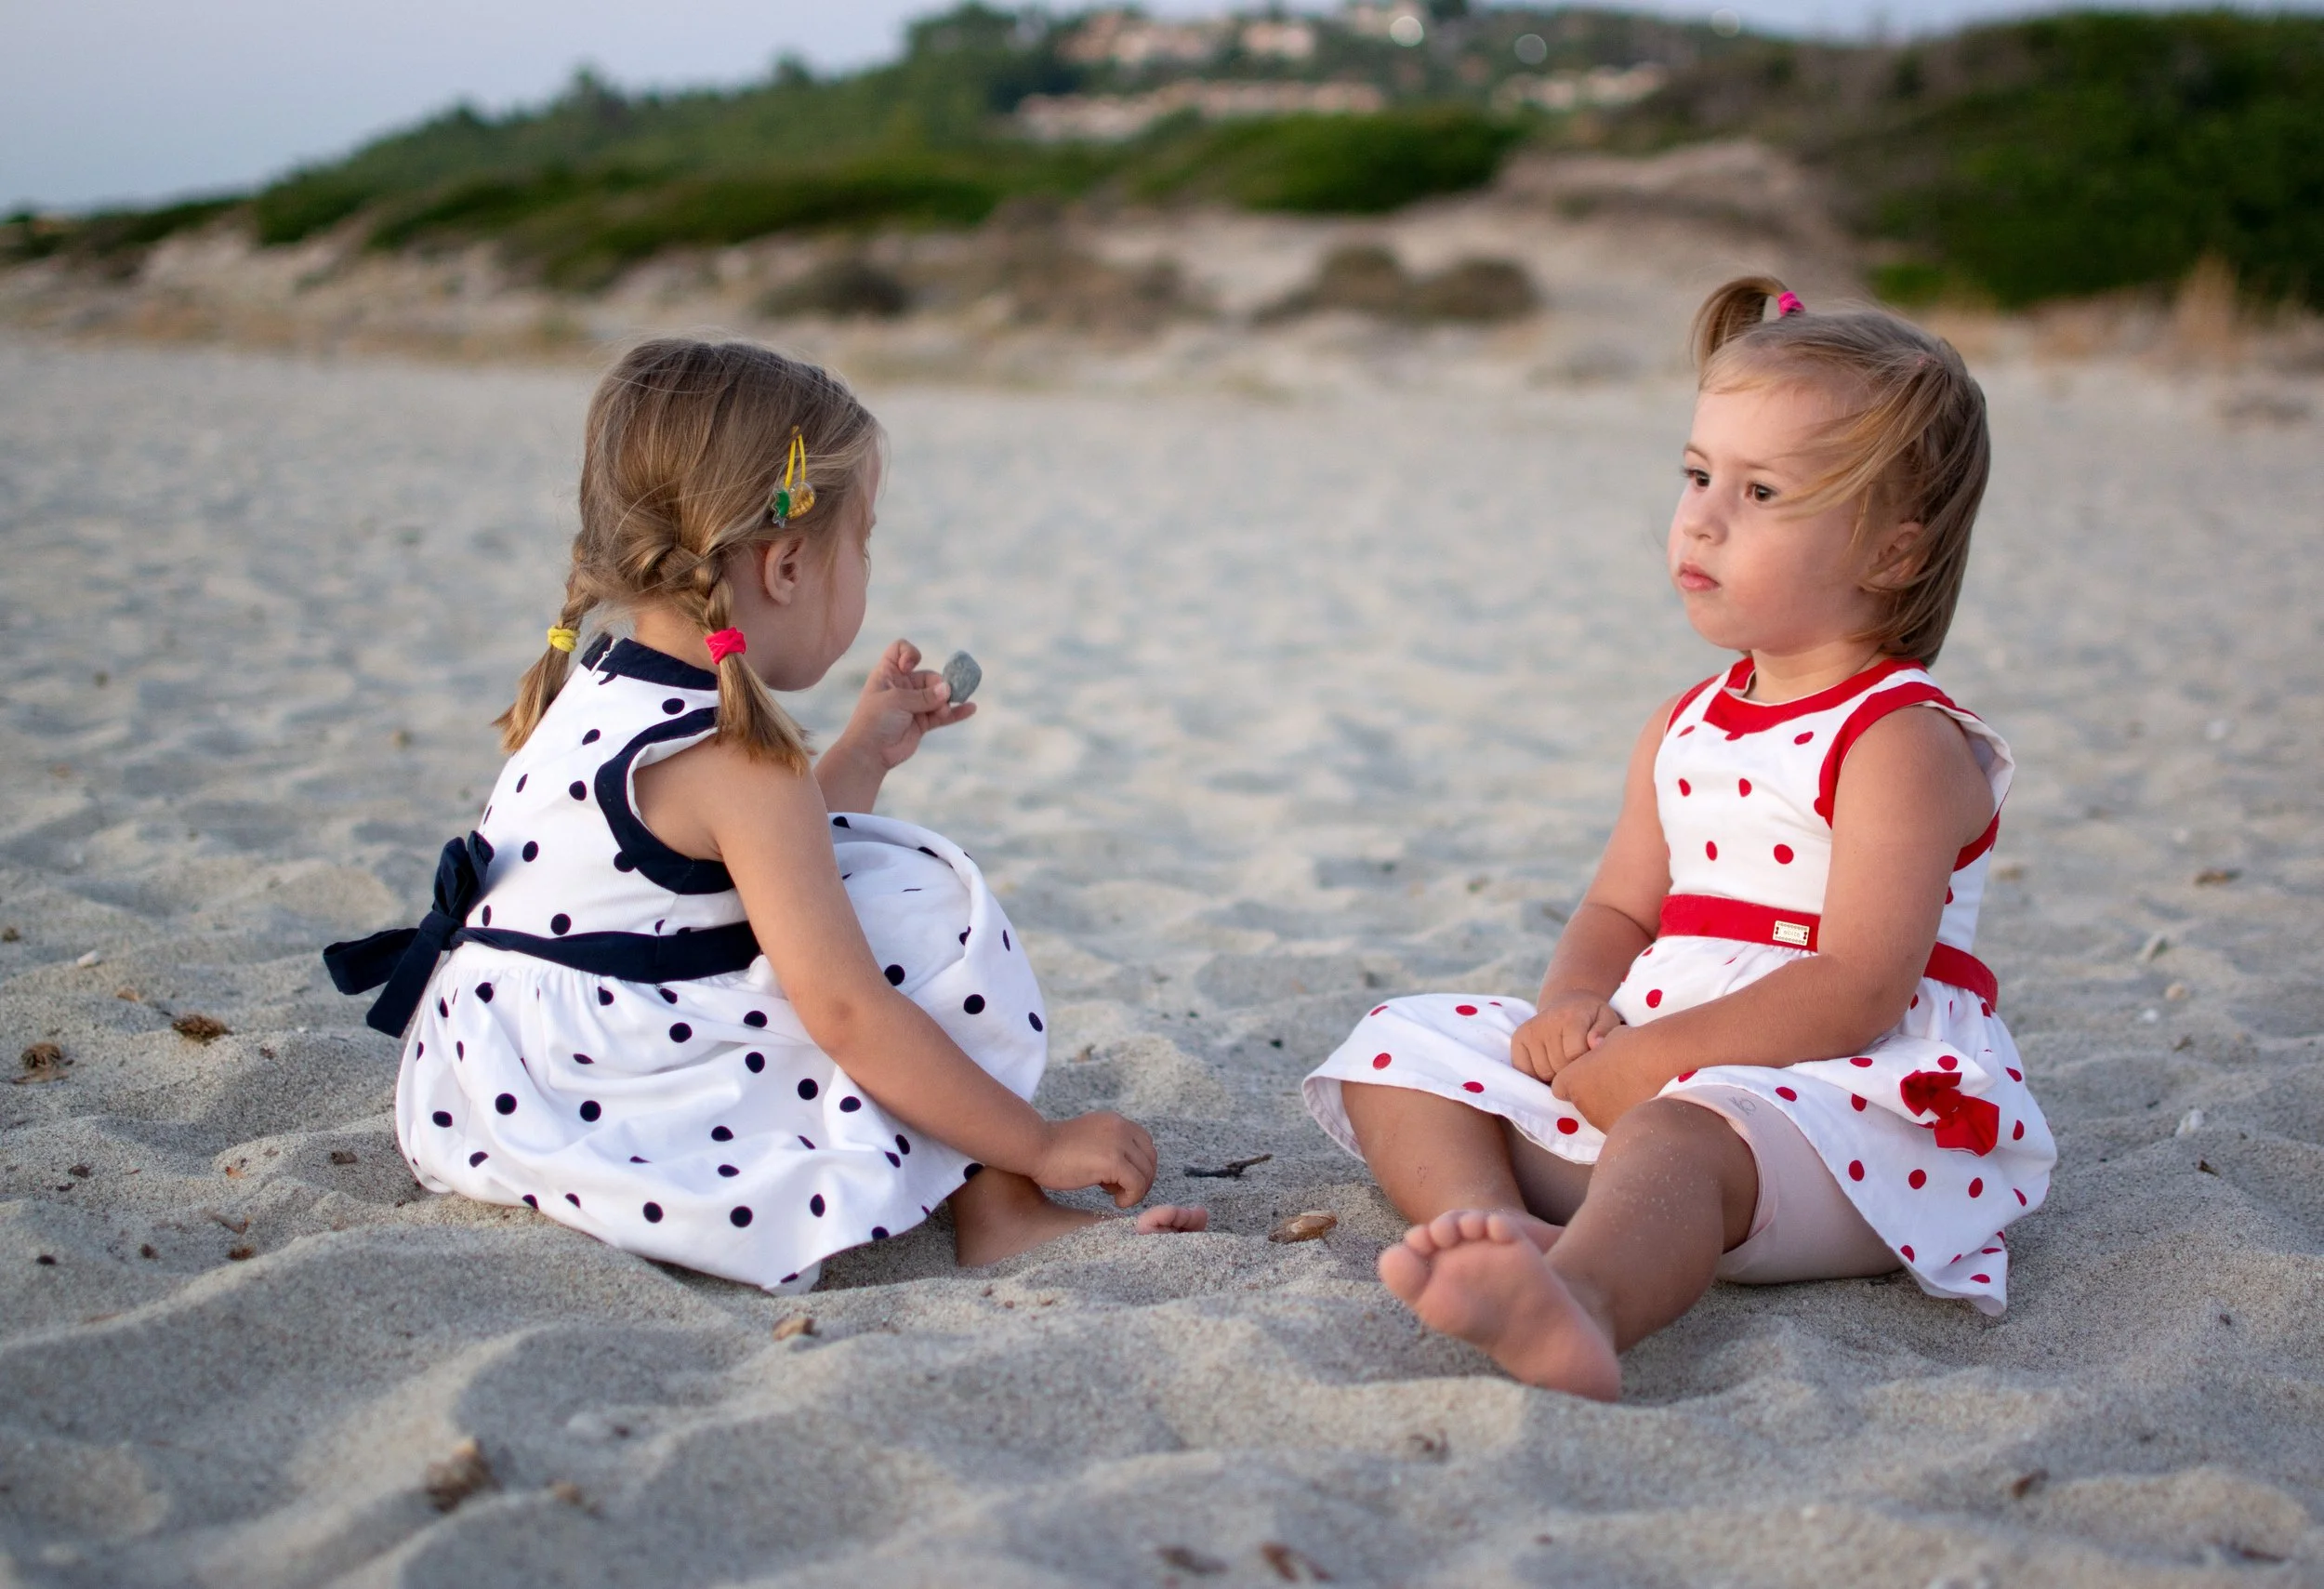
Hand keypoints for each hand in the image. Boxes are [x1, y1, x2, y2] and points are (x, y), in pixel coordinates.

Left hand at [833, 639, 973, 774]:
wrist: (870, 753)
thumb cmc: (875, 720)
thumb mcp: (897, 701)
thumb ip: (924, 695)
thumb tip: (948, 690)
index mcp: (888, 674)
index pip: (900, 650)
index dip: (909, 654)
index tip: (911, 666)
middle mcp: (901, 686)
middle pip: (928, 676)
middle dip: (937, 686)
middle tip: (940, 700)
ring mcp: (913, 704)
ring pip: (937, 696)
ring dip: (946, 701)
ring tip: (944, 711)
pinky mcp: (922, 722)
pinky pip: (943, 715)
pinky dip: (956, 712)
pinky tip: (970, 708)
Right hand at [1031, 1112, 1156, 1207]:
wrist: (1034, 1147)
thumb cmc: (1052, 1149)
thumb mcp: (1089, 1138)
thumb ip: (1108, 1144)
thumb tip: (1125, 1169)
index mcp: (1115, 1121)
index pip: (1145, 1143)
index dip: (1140, 1165)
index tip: (1125, 1180)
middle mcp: (1121, 1127)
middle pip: (1150, 1158)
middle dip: (1142, 1179)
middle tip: (1125, 1192)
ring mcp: (1119, 1143)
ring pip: (1146, 1173)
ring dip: (1136, 1190)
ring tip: (1116, 1196)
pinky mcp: (1113, 1161)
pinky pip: (1137, 1184)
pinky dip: (1131, 1198)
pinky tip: (1116, 1202)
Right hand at [1510, 993, 1622, 1082]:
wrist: (1568, 1003)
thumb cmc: (1591, 1017)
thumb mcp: (1607, 1019)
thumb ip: (1605, 1032)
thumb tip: (1595, 1043)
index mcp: (1570, 1017)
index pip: (1574, 1056)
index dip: (1584, 1065)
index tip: (1591, 1059)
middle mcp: (1546, 1022)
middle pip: (1558, 1067)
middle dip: (1570, 1072)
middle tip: (1578, 1061)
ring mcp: (1529, 1031)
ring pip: (1542, 1073)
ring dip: (1555, 1075)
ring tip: (1564, 1062)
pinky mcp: (1518, 1039)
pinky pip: (1524, 1071)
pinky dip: (1537, 1075)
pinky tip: (1549, 1064)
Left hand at [1548, 1029, 1667, 1130]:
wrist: (1659, 1064)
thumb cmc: (1632, 1046)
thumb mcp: (1605, 1039)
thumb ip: (1596, 1050)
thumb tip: (1597, 1046)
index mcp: (1572, 1081)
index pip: (1561, 1087)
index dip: (1575, 1080)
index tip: (1591, 1073)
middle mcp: (1581, 1104)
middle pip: (1582, 1103)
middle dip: (1595, 1094)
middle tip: (1617, 1082)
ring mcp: (1600, 1120)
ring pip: (1600, 1116)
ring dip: (1611, 1107)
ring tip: (1633, 1092)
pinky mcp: (1620, 1130)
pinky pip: (1618, 1123)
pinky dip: (1626, 1116)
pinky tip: (1641, 1102)